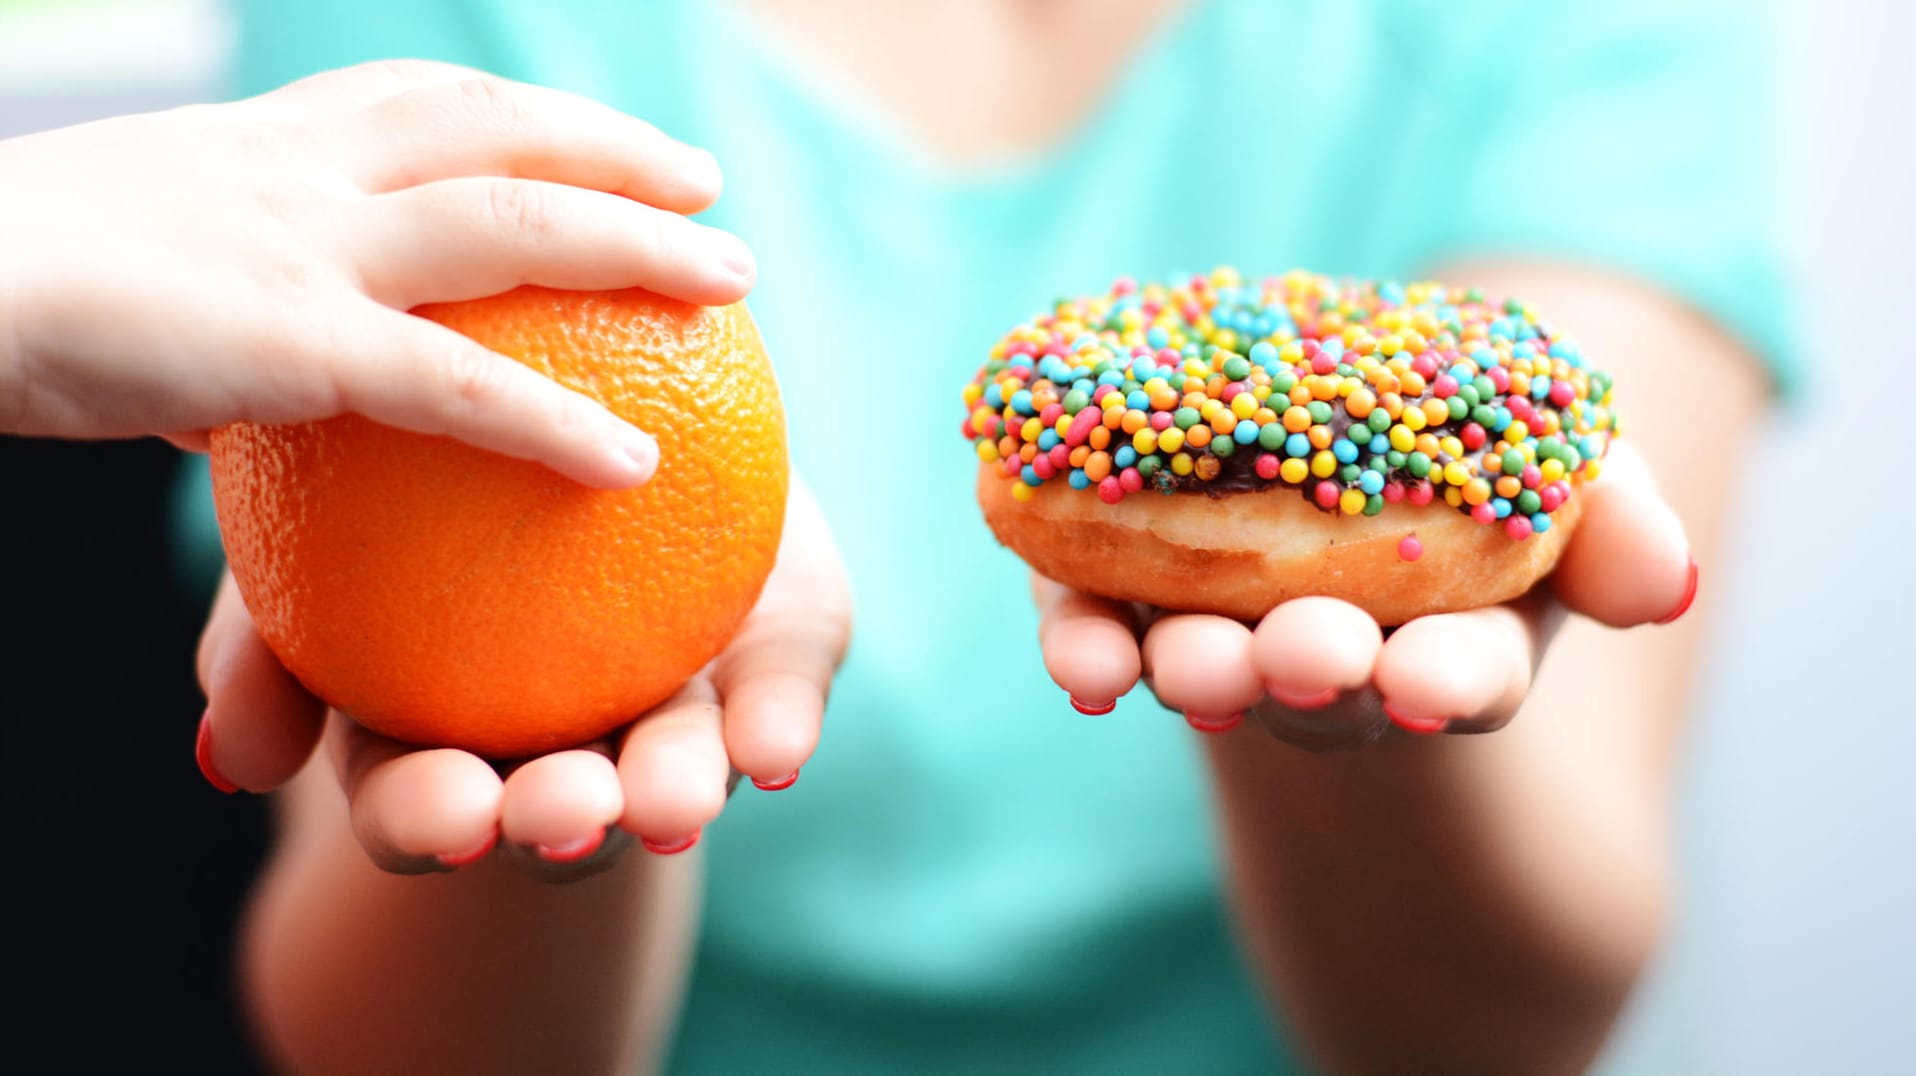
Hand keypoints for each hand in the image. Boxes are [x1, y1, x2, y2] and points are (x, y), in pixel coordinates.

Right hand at [0, 59, 753, 486]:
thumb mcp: (115, 269)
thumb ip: (198, 309)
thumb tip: (215, 385)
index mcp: (251, 146)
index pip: (410, 98)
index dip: (513, 110)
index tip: (586, 131)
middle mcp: (292, 169)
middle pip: (492, 131)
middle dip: (610, 147)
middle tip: (703, 180)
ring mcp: (300, 244)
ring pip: (512, 225)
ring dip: (638, 246)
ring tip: (733, 278)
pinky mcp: (291, 341)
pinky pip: (457, 389)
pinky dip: (554, 425)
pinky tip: (636, 463)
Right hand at [195, 477, 849, 880]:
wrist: (589, 401)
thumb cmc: (410, 478)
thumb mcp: (313, 532)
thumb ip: (263, 638)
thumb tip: (229, 762)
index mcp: (445, 733)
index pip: (424, 798)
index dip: (430, 820)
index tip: (446, 813)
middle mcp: (568, 738)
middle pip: (560, 803)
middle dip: (559, 822)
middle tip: (559, 810)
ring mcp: (675, 706)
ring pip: (677, 765)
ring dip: (673, 790)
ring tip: (670, 800)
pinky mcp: (771, 661)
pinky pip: (777, 695)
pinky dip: (776, 723)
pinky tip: (772, 748)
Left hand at [1035, 441, 1696, 749]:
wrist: (1333, 437)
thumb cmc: (1469, 470)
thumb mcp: (1568, 476)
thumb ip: (1618, 522)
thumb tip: (1662, 582)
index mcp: (1443, 637)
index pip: (1456, 676)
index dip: (1447, 682)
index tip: (1432, 684)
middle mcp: (1324, 653)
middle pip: (1316, 682)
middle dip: (1309, 671)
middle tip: (1304, 656)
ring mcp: (1217, 628)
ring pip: (1200, 664)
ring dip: (1193, 669)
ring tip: (1189, 664)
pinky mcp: (1118, 589)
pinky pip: (1094, 628)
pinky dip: (1084, 645)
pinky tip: (1080, 661)